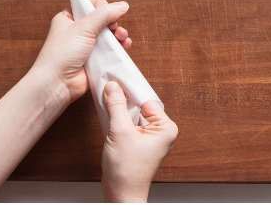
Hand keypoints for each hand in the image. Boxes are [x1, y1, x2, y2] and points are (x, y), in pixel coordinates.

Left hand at [29, 0, 130, 102]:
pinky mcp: (95, 60)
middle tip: (115, 29)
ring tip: (123, 38)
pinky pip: (111, 50)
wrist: (58, 82)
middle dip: (113, 22)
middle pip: (102, 20)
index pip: (89, 5)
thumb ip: (104, 15)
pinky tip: (125, 46)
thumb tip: (123, 5)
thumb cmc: (63, 53)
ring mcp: (87, 46)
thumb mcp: (83, 28)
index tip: (107, 14)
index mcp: (68, 18)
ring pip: (109, 35)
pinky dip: (120, 47)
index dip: (102, 8)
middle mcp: (78, 31)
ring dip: (119, 35)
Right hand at [102, 81, 177, 201]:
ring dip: (118, 108)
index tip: (115, 79)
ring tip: (106, 102)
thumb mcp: (120, 131)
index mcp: (165, 128)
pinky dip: (116, 117)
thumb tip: (113, 86)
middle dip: (123, 98)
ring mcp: (148, 137)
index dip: (129, 89)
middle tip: (107, 87)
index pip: (146, 98)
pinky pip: (127, 121)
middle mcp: (160, 131)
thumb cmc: (128, 170)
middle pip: (138, 104)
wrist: (121, 192)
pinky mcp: (137, 141)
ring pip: (131, 112)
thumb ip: (116, 105)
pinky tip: (106, 113)